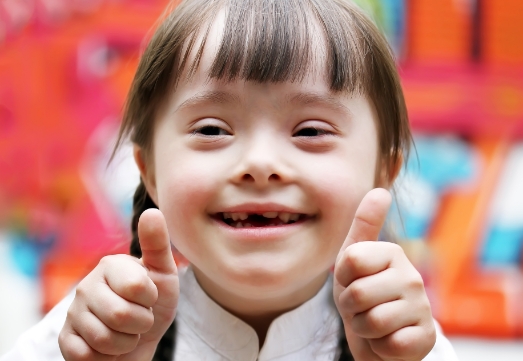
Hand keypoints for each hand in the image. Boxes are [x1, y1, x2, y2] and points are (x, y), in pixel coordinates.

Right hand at [59, 209, 178, 360]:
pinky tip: (108, 347)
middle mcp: (87, 286)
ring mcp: (73, 314)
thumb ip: (157, 244)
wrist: (143, 337)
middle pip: (121, 316)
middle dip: (141, 324)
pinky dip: (106, 358)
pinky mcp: (66, 340)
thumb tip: (152, 211)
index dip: (150, 299)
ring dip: (126, 343)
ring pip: (105, 340)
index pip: (137, 288)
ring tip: (126, 332)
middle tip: (139, 318)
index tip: (149, 296)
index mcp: (110, 265)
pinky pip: (87, 356)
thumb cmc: (154, 302)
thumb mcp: (164, 273)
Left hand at [333, 188, 435, 360]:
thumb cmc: (362, 293)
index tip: (350, 280)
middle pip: (357, 293)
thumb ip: (364, 225)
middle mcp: (412, 276)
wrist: (378, 335)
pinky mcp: (425, 337)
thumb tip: (380, 190)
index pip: (350, 260)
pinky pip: (389, 344)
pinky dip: (379, 347)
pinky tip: (387, 339)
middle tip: (361, 307)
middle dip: (349, 308)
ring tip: (372, 323)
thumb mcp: (353, 259)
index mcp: (392, 253)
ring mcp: (422, 307)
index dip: (342, 277)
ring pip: (372, 322)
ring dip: (363, 329)